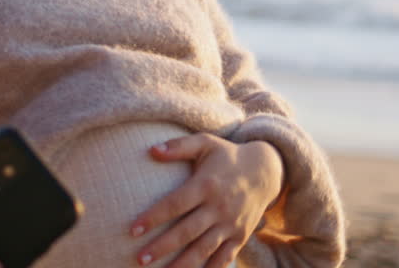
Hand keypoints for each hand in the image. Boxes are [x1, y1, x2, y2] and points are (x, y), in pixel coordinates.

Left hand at [129, 134, 284, 267]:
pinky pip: (224, 257)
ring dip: (183, 264)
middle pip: (187, 231)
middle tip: (140, 259)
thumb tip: (151, 150)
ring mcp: (231, 224)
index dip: (154, 217)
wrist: (265, 171)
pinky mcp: (240, 236)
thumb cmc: (227, 156)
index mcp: (206, 185)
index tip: (133, 230)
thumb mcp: (206, 143)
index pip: (175, 203)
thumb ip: (179, 146)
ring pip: (204, 249)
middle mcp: (219, 207)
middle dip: (162, 247)